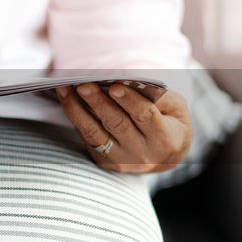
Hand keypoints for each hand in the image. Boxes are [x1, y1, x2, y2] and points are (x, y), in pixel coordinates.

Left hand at [55, 82, 192, 173]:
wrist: (164, 156)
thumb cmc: (170, 123)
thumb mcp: (176, 108)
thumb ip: (158, 95)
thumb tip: (128, 81)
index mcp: (165, 138)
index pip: (145, 116)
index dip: (130, 100)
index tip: (114, 85)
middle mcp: (142, 153)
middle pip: (117, 124)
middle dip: (98, 102)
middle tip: (84, 84)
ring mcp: (121, 159)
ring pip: (95, 133)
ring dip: (77, 109)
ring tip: (65, 89)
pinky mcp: (104, 161)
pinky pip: (87, 137)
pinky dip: (75, 116)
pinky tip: (66, 98)